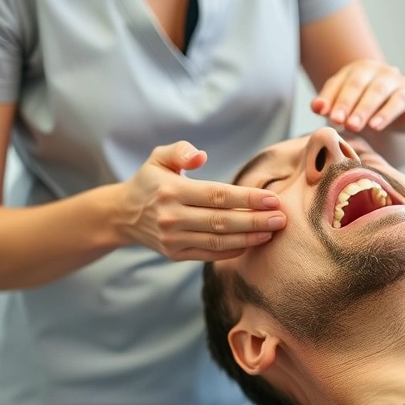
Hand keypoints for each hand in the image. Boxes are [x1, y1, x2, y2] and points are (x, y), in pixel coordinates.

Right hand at [119, 141, 286, 260]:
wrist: (123, 214)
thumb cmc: (150, 181)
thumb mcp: (159, 157)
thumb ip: (181, 150)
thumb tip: (202, 155)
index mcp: (171, 191)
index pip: (217, 196)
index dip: (247, 199)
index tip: (273, 199)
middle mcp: (172, 217)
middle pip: (222, 221)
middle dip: (255, 220)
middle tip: (281, 218)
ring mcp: (173, 239)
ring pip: (218, 240)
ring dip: (249, 238)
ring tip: (272, 231)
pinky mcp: (175, 254)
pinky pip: (209, 254)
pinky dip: (232, 250)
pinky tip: (252, 243)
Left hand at [310, 59, 404, 133]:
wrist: (390, 124)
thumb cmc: (359, 111)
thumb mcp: (341, 106)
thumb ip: (329, 104)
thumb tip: (316, 106)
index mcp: (365, 70)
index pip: (351, 81)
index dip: (341, 99)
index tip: (330, 116)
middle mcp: (388, 75)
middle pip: (374, 88)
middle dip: (360, 108)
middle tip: (349, 126)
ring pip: (398, 97)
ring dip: (385, 112)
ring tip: (373, 127)